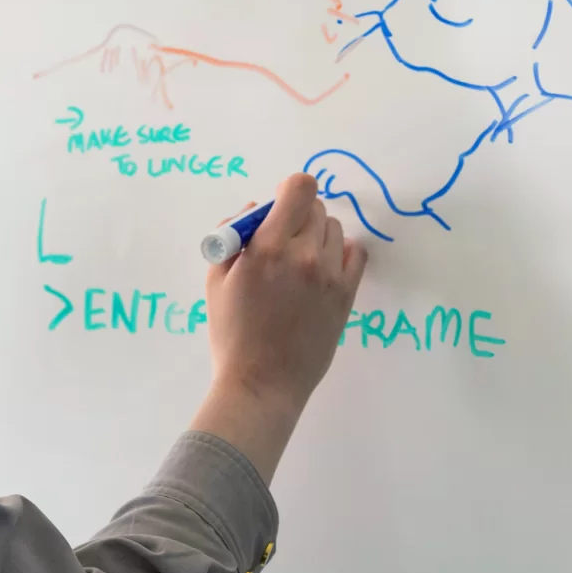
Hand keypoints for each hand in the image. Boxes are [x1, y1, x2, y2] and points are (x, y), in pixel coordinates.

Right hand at [190, 172, 367, 480]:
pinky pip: (355, 253)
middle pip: (316, 208)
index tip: (278, 207)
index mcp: (267, 247)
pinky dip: (340, 254)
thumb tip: (253, 210)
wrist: (262, 384)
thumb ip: (233, 238)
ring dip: (317, 236)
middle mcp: (303, 254)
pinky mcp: (346, 294)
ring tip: (300, 263)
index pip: (298, 188)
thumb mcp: (216, 281)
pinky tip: (323, 270)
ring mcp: (329, 275)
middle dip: (297, 216)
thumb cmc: (231, 335)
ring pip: (334, 229)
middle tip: (283, 241)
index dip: (288, 191)